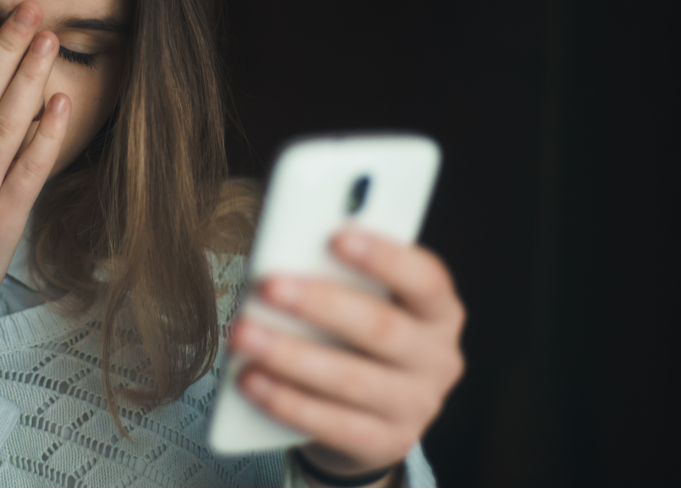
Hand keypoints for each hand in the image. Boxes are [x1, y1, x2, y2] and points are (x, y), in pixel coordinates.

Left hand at [230, 227, 464, 482]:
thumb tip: (284, 250)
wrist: (370, 414)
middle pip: (381, 328)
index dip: (384, 257)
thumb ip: (338, 274)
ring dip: (289, 355)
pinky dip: (285, 400)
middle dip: (320, 304)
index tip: (336, 236)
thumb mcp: (363, 299)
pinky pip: (332, 424)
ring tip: (242, 333)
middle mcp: (438, 359)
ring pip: (350, 380)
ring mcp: (416, 407)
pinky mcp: (385, 444)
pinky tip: (249, 379)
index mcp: (439, 310)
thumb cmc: (356, 334)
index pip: (425, 279)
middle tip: (268, 285)